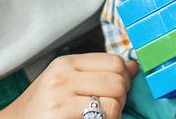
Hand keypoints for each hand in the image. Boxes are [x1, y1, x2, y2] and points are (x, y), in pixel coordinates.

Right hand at [0, 53, 134, 118]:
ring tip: (99, 118)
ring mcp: (61, 100)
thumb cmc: (41, 107)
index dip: (124, 78)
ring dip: (114, 115)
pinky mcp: (61, 118)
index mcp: (66, 63)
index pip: (115, 62)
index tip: (117, 90)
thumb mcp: (65, 81)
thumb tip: (133, 67)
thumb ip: (96, 72)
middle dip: (121, 98)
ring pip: (114, 104)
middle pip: (118, 82)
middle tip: (109, 107)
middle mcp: (63, 77)